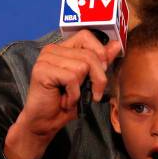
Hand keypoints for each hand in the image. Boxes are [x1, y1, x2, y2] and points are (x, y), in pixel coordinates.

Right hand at [4, 30, 121, 158]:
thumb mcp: (89, 80)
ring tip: (72, 97)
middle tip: (93, 94)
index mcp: (63, 48)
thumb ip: (101, 61)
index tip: (103, 71)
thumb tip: (116, 45)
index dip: (99, 52)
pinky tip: (65, 101)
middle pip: (89, 54)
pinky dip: (73, 94)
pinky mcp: (41, 70)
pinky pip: (71, 78)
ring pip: (82, 66)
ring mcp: (45, 59)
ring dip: (82, 89)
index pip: (86, 36)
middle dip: (98, 78)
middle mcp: (52, 49)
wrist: (45, 123)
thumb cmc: (66, 102)